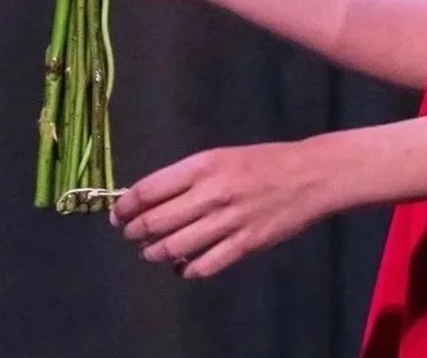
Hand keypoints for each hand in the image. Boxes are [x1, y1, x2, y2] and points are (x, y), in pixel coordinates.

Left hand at [113, 139, 332, 277]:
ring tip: (149, 253)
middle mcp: (210, 193)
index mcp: (201, 166)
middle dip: (135, 232)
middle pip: (157, 221)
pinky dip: (187, 270)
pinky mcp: (245, 245)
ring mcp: (227, 222)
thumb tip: (152, 197)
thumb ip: (187, 176)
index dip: (126, 205)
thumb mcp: (219, 156)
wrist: (308, 176)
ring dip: (155, 253)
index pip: (149, 190)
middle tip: (129, 235)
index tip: (118, 214)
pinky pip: (205, 265)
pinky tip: (181, 268)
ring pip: (176, 247)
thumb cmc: (261, 161)